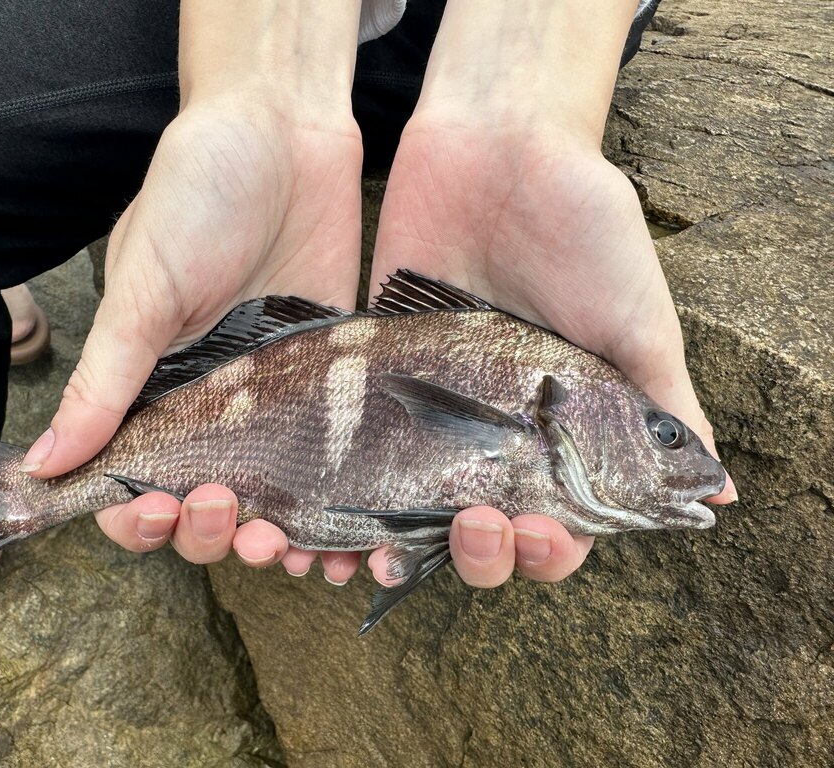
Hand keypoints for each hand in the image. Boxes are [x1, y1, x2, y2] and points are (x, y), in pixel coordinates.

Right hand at [21, 103, 362, 567]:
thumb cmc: (197, 193)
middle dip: (212, 533)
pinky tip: (352, 542)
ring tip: (292, 551)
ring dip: (277, 541)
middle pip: (205, 506)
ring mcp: (278, 399)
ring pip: (274, 499)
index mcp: (152, 388)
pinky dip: (341, 508)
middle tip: (229, 515)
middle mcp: (214, 406)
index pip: (132, 481)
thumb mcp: (144, 286)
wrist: (283, 128)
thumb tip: (44, 467)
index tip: (155, 513)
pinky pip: (337, 460)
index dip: (137, 517)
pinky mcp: (334, 380)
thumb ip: (106, 379)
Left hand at [366, 116, 735, 588]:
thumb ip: (661, 404)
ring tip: (379, 555)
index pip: (557, 525)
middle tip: (473, 528)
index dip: (547, 549)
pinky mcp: (378, 367)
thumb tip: (719, 494)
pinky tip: (326, 520)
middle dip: (477, 552)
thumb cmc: (585, 228)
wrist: (500, 143)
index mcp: (563, 432)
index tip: (535, 532)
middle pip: (480, 530)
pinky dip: (338, 490)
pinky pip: (352, 441)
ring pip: (407, 504)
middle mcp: (495, 430)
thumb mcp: (635, 317)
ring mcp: (431, 404)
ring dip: (397, 544)